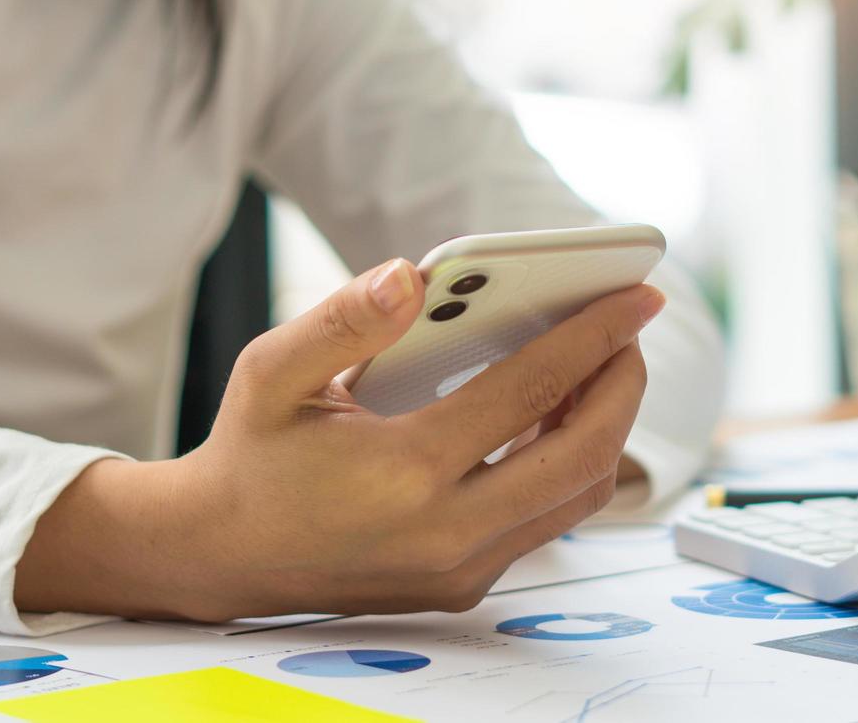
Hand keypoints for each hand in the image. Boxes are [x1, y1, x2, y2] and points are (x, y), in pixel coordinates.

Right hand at [16, 258, 663, 621]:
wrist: (220, 555)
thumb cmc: (252, 453)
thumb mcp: (271, 372)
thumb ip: (340, 319)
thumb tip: (411, 273)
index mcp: (402, 472)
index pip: (531, 395)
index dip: (593, 337)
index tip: (637, 296)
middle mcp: (445, 532)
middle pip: (585, 456)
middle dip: (624, 385)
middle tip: (630, 332)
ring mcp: (461, 568)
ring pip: (579, 498)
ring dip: (605, 429)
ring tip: (597, 368)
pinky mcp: (465, 584)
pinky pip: (548, 522)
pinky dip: (569, 466)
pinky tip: (553, 417)